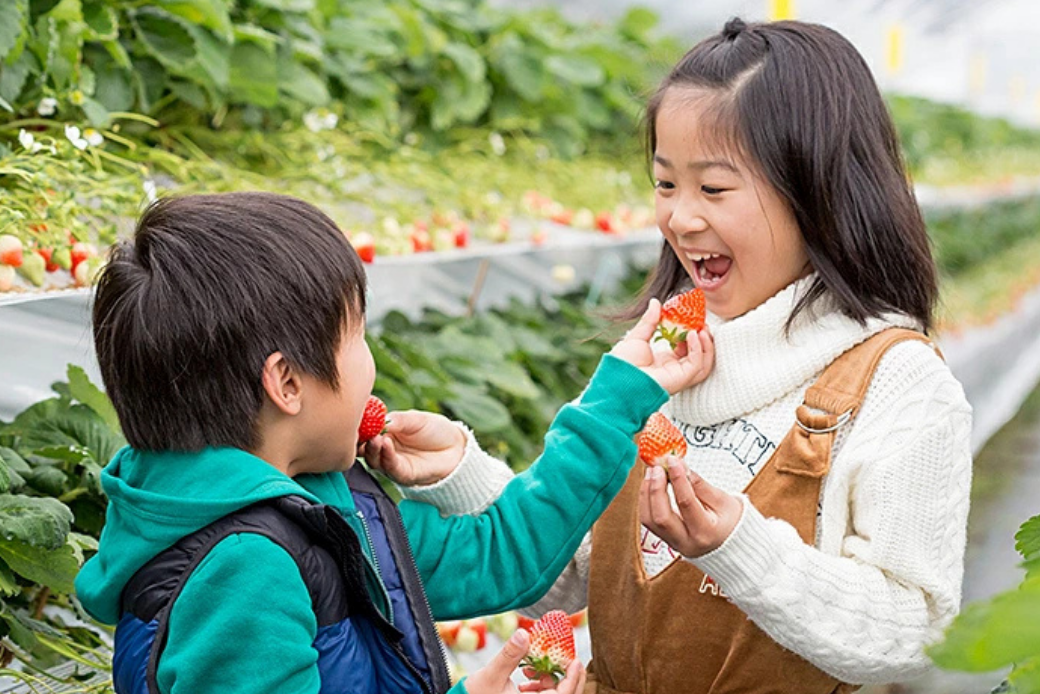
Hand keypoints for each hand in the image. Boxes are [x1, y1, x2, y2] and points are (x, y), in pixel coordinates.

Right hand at [361, 410, 466, 485]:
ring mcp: (392, 463)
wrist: (456, 447)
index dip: (358, 427)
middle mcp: (384, 450)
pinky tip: (386, 444)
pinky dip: (387, 456)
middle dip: (361, 441)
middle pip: (364, 448)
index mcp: (384, 433)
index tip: (353, 418)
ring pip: (374, 460)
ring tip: (375, 438)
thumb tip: (379, 420)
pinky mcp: (403, 475)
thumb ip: (397, 420)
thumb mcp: (416, 419)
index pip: (365, 432)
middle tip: (361, 432)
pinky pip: (391, 467)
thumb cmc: (435, 430)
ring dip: (372, 449)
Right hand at [464, 629, 585, 693]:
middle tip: (567, 658)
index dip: (572, 678)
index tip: (575, 660)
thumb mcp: (492, 675)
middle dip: (568, 678)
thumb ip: (510, 655)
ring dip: (550, 681)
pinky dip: (539, 688)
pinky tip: (525, 678)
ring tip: (533, 668)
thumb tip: (523, 634)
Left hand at [609, 298, 714, 394]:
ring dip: (706, 345)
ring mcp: (678, 375)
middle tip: (702, 324)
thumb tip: (655, 302)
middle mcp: (674, 369)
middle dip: (703, 339)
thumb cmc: (622, 363)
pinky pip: (697, 364)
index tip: (693, 319)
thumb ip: (649, 321)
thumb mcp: (637, 337)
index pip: (685, 348)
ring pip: (703, 362)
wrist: (616, 379)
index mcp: (664, 362)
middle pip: (699, 356)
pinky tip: (694, 335)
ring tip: (703, 329)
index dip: (691, 334)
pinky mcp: (681, 379)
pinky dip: (698, 348)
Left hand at [639, 458, 742, 557]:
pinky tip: (651, 485)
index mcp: (706, 532)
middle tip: (657, 468)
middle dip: (655, 489)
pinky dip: (646, 501)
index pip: (686, 503)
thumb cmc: (731, 521)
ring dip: (647, 493)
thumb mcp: (723, 500)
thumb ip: (699, 484)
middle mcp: (687, 542)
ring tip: (652, 473)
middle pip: (661, 517)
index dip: (677, 479)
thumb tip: (680, 466)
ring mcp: (674, 543)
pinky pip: (649, 521)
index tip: (673, 461)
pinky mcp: (665, 540)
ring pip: (649, 520)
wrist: (732, 543)